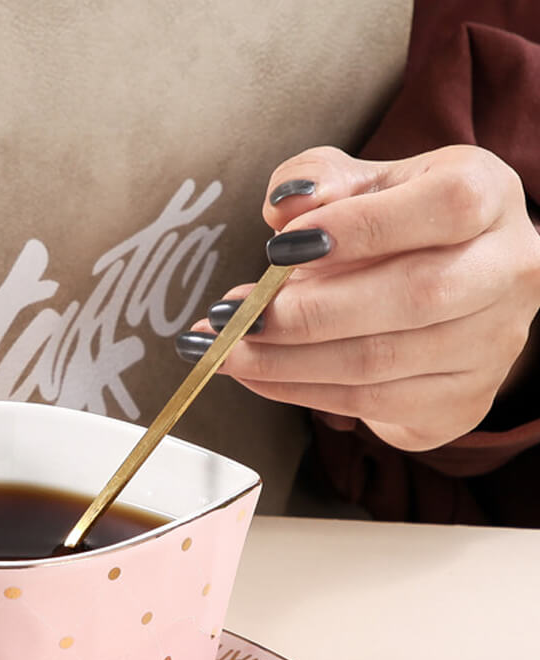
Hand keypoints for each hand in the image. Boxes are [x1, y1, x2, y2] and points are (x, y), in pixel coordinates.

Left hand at [181, 144, 539, 451]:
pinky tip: (253, 373)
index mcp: (489, 196)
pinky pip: (367, 403)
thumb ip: (322, 180)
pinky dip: (296, 389)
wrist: (451, 295)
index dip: (363, 228)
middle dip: (307, 313)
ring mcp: (490, 344)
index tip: (282, 248)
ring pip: (381, 360)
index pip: (447, 206)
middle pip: (413, 296)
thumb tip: (286, 204)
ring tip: (227, 348)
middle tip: (237, 316)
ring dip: (287, 360)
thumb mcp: (364, 184)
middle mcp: (507, 271)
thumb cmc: (400, 227)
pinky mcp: (459, 401)